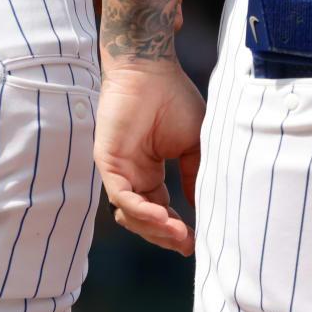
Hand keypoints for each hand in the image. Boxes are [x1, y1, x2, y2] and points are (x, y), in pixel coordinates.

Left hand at [93, 57, 205, 254]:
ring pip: (131, 213)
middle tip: (188, 243)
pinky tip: (163, 217)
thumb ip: (196, 175)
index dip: (176, 230)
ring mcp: (119, 169)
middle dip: (166, 235)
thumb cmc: (173, 97)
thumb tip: (203, 208)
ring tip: (179, 233)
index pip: (160, 212)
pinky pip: (120, 195)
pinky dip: (141, 210)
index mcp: (151, 172)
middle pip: (145, 219)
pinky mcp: (108, 160)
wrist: (151, 68)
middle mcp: (133, 174)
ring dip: (155, 228)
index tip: (196, 242)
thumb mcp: (195, 144)